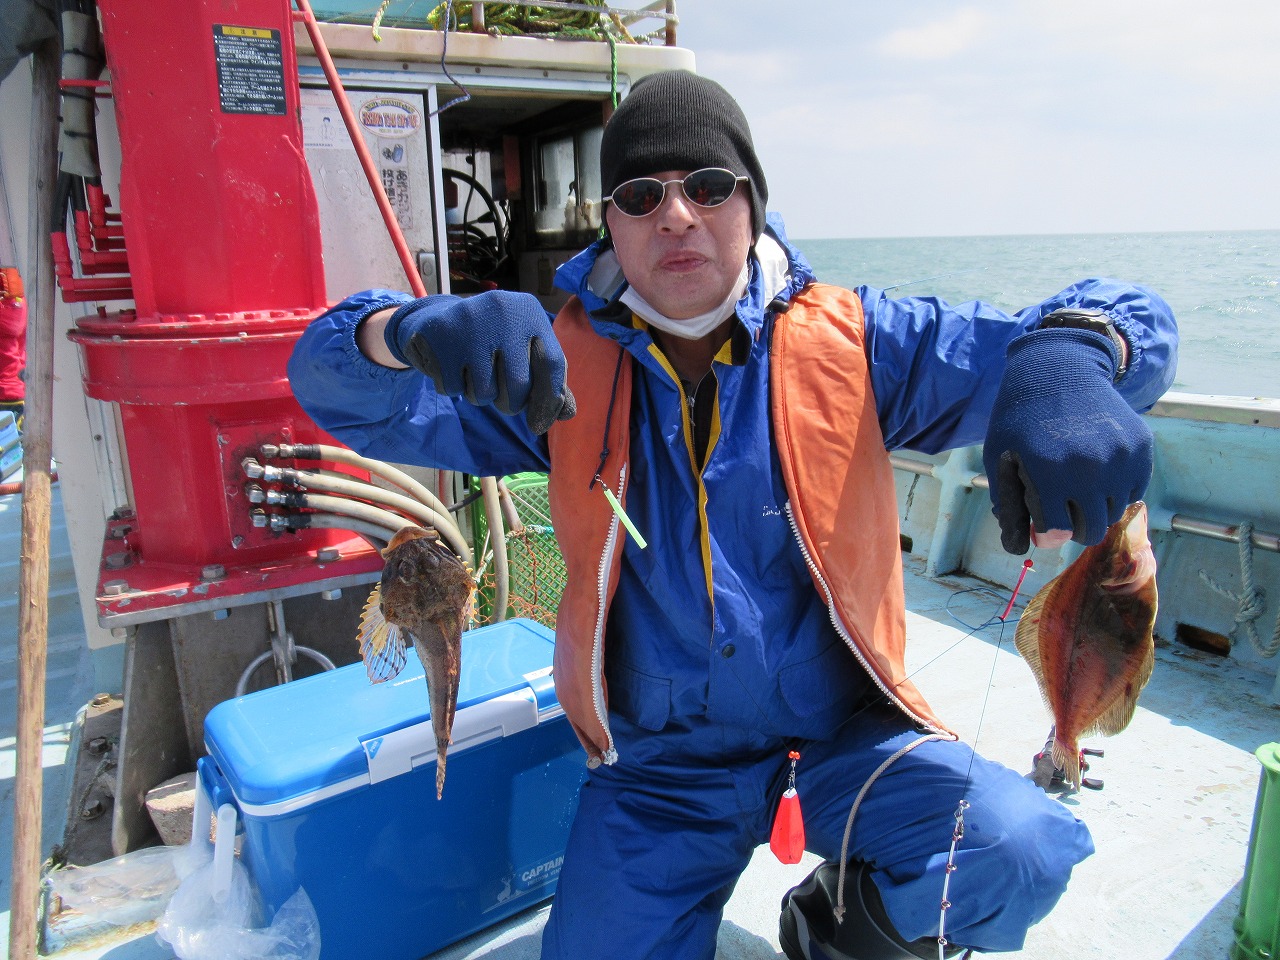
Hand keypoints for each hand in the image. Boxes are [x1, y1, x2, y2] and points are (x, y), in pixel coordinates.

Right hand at [384, 291, 575, 434]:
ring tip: (474, 373)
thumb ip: (546, 379)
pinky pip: (454, 389)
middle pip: (519, 385)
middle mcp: (503, 311)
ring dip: (481, 397)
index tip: (539, 425)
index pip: (552, 364)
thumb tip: (567, 414)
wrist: (438, 319)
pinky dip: (455, 389)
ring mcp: (470, 322)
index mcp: (529, 311)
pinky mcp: (440, 336)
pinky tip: (453, 367)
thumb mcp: (523, 349)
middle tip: (500, 395)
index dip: (549, 401)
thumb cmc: (492, 340)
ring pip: (485, 392)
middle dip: (510, 403)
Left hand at [983, 327, 1152, 554]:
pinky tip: (1097, 466)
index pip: (1057, 532)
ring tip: (1076, 481)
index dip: (1046, 530)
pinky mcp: (1141, 447)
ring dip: (1094, 507)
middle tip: (1061, 505)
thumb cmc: (1021, 418)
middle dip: (1072, 525)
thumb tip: (1021, 548)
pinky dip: (1116, 489)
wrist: (1059, 368)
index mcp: (1050, 471)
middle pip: (1091, 531)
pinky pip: (1133, 491)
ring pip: (1113, 513)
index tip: (1041, 518)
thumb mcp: (1001, 459)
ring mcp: (1120, 456)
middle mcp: (1090, 467)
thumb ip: (1009, 506)